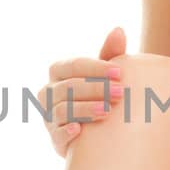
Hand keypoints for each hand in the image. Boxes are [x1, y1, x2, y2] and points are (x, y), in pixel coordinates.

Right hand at [40, 25, 126, 157]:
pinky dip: (66, 131)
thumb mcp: (105, 74)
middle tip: (120, 93)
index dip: (96, 68)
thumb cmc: (100, 94)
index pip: (74, 65)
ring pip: (62, 109)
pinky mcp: (55, 139)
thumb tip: (119, 29)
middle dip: (95, 88)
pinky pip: (56, 134)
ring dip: (85, 109)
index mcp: (59, 72)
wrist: (97, 132)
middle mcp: (49, 92)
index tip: (120, 72)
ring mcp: (49, 116)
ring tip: (108, 110)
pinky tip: (79, 129)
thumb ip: (110, 53)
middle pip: (68, 87)